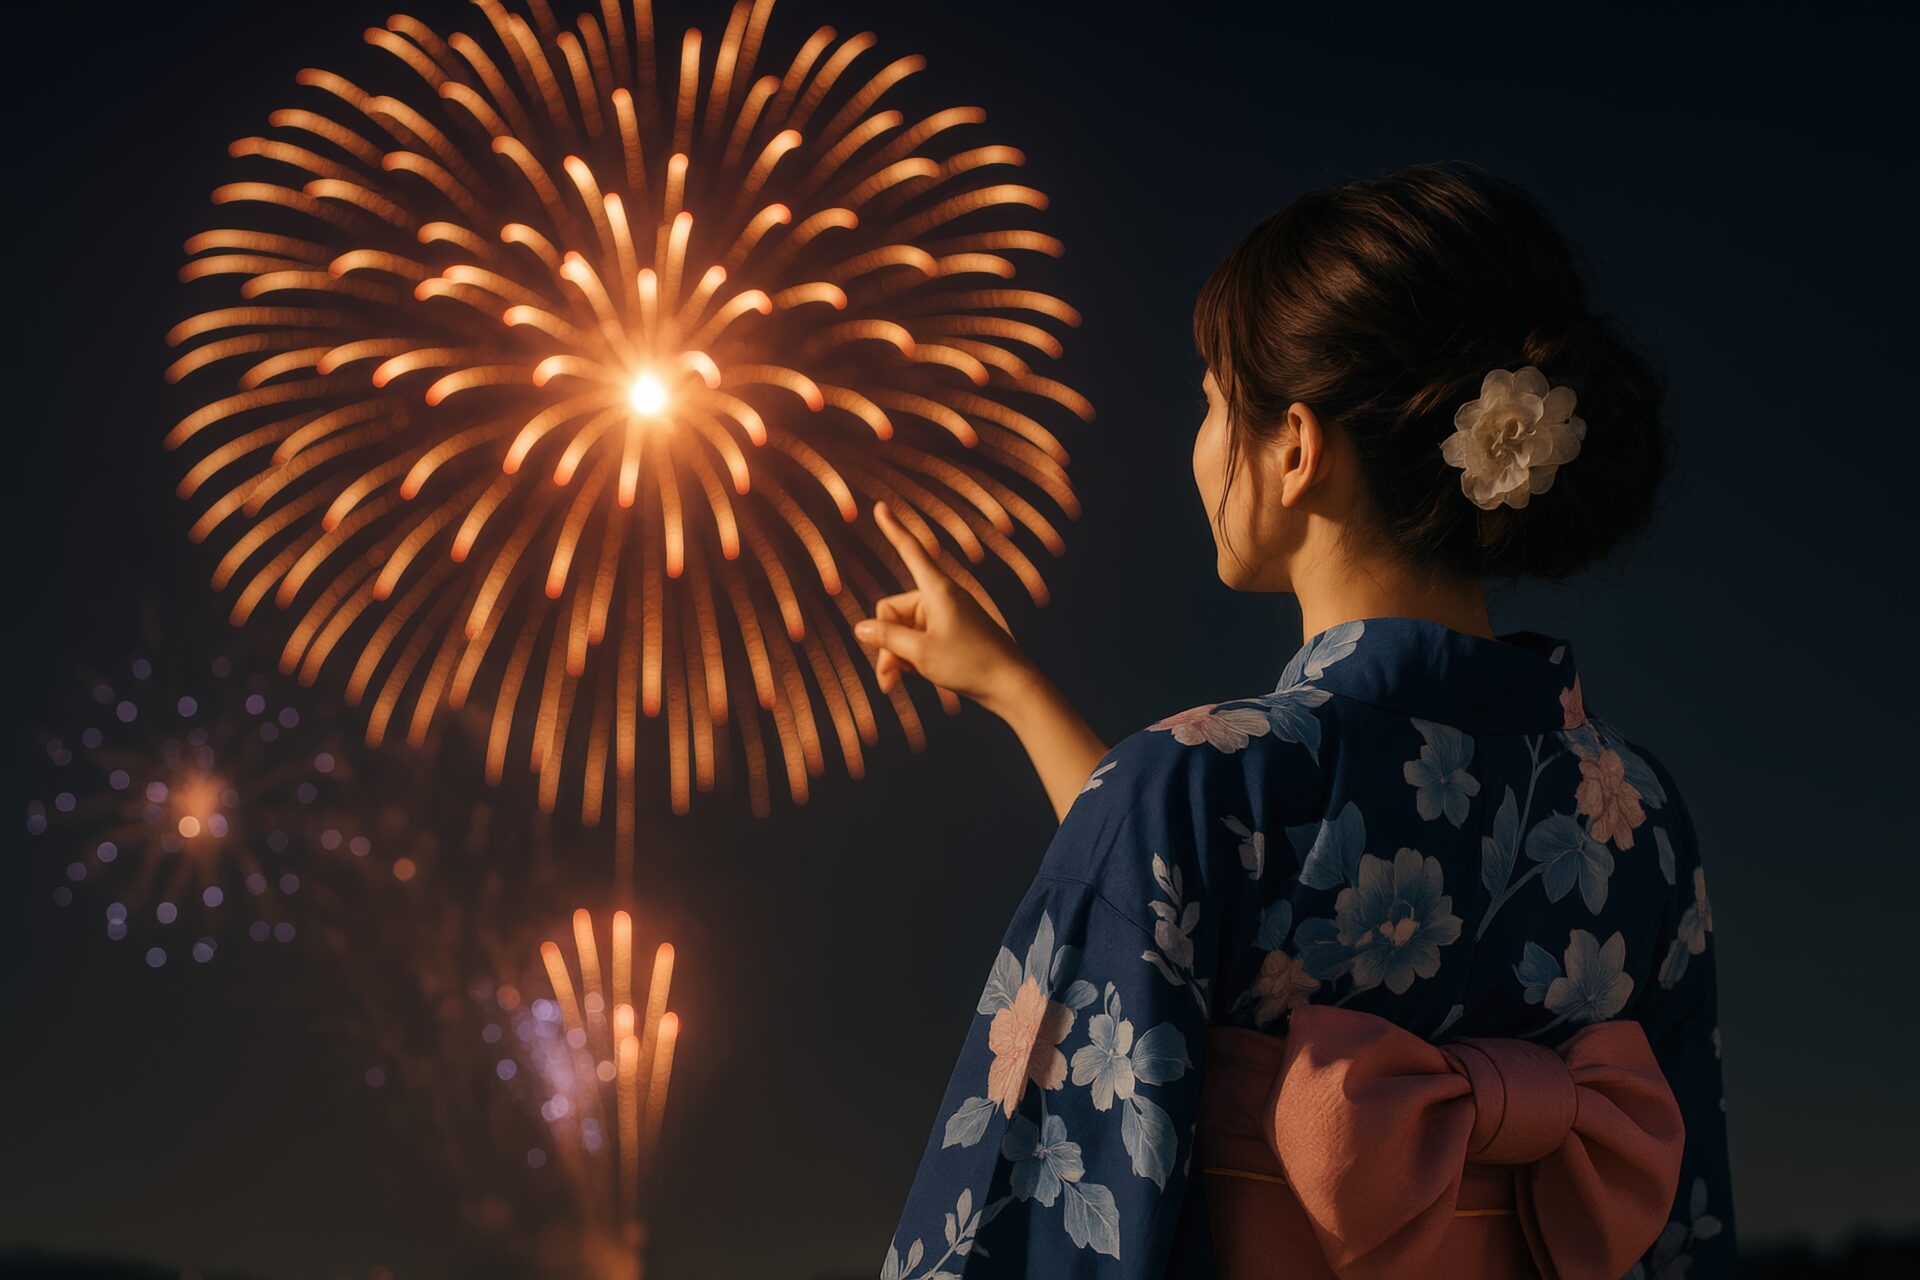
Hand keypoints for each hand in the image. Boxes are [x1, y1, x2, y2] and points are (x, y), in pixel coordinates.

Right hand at [852, 500, 1037, 715]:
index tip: (880, 506)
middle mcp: (941, 598)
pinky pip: (919, 640)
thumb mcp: (920, 653)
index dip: (893, 529)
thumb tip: (860, 628)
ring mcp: (946, 617)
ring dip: (896, 656)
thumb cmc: (970, 664)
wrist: (1011, 686)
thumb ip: (886, 638)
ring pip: (903, 631)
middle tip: (885, 678)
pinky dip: (911, 658)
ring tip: (894, 684)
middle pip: (893, 611)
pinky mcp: (951, 634)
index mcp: (937, 590)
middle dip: (886, 643)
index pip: (910, 551)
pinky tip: (912, 678)